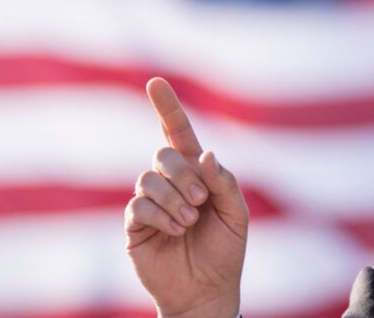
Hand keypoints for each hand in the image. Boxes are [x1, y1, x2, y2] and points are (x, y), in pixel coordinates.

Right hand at [124, 77, 248, 317]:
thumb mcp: (236, 215)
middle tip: (201, 201)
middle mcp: (170, 182)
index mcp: (196, 173)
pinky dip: (160, 215)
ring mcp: (150, 202)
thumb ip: (225, 182)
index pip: (177, 133)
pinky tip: (175, 231)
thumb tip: (207, 154)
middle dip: (183, 175)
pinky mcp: (136, 225)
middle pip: (163, 155)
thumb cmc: (225, 251)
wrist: (207, 291)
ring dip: (173, 199)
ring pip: (148, 179)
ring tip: (189, 222)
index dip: (167, 107)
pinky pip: (139, 205)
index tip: (155, 82)